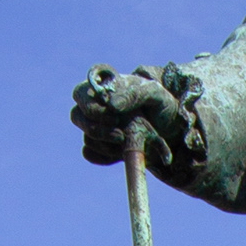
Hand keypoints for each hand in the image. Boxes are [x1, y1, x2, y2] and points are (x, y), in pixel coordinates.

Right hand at [70, 64, 200, 169]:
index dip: (92, 107)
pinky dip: (104, 157)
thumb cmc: (159, 102)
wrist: (169, 126)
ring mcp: (96, 126)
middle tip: (121, 136)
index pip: (80, 94)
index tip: (114, 116)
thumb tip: (111, 105)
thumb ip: (134, 94)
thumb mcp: (154, 93)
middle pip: (76, 117)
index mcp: (102, 88)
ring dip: (105, 145)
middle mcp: (93, 106)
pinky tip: (121, 154)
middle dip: (97, 130)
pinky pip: (89, 153)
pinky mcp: (101, 145)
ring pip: (86, 137)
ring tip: (128, 143)